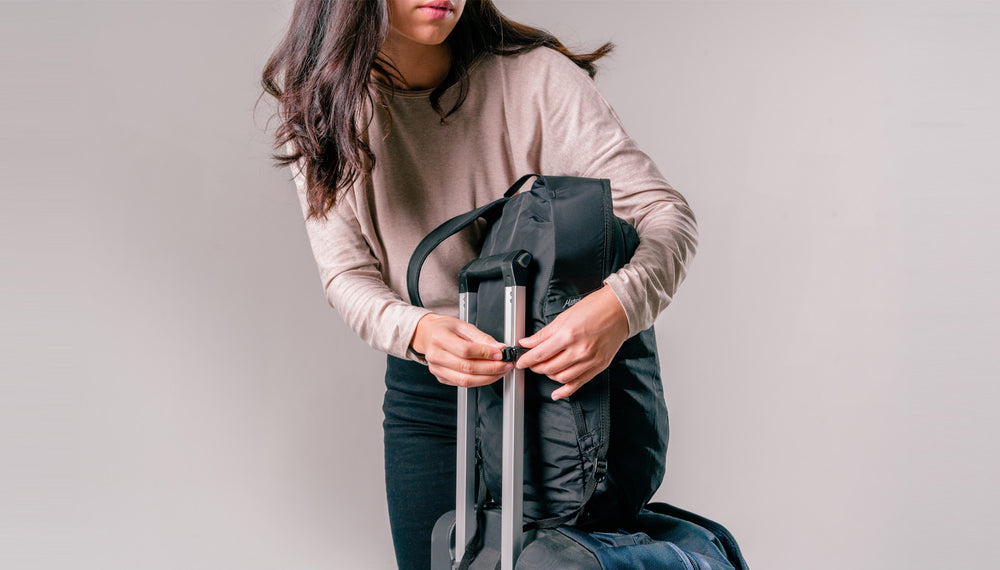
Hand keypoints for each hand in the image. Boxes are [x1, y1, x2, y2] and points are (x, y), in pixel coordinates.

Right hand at [411, 313, 511, 386]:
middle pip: (467, 368)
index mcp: (440, 338)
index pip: (465, 350)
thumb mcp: (463, 325)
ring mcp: (437, 369)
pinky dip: (478, 381)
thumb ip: (482, 338)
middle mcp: (435, 355)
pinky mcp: (441, 378)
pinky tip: (488, 375)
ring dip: (487, 378)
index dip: (485, 353)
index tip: (500, 353)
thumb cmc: (444, 328)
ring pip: (465, 380)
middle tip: (505, 364)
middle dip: (491, 368)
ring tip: (500, 372)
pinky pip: (462, 384)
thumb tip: (499, 348)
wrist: (428, 334)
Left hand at [515, 285, 628, 399]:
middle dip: (535, 367)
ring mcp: (589, 360)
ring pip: (561, 377)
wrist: (619, 310)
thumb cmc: (595, 308)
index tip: (520, 361)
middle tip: (531, 363)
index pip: (539, 354)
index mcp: (568, 335)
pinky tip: (557, 392)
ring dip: (548, 375)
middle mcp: (578, 350)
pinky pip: (578, 383)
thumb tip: (528, 342)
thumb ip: (544, 333)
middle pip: (548, 367)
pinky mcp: (598, 366)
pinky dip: (565, 390)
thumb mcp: (564, 317)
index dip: (526, 360)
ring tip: (544, 368)